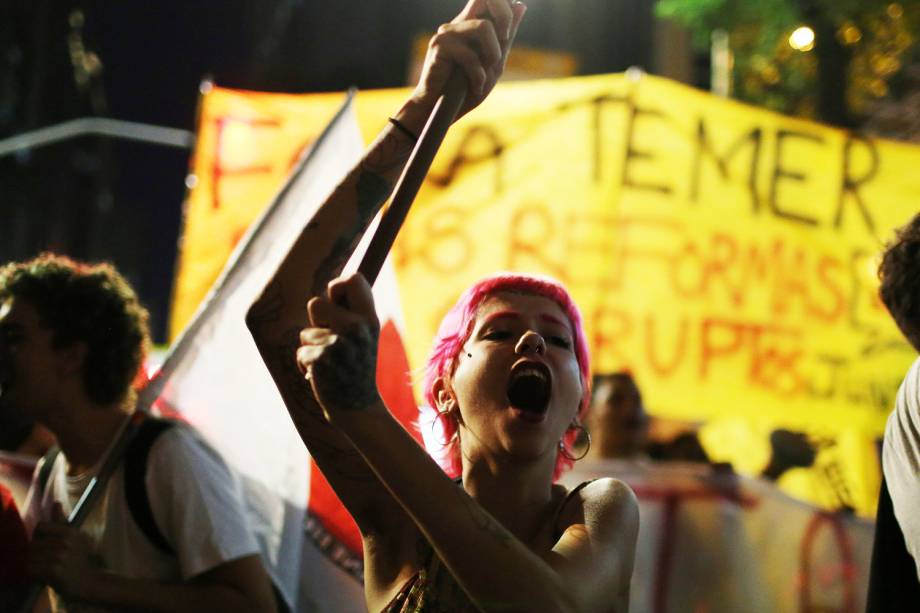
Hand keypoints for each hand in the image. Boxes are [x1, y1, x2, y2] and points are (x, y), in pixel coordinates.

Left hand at [27, 503, 100, 600]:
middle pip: (33, 543)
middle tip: (48, 561)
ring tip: (47, 568)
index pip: (40, 527)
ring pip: (30, 556)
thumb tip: (55, 503)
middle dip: (36, 553)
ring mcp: (60, 556)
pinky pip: (31, 569)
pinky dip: (35, 574)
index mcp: (70, 532)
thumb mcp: (75, 537)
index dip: (39, 536)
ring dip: (35, 564)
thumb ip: (61, 521)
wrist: (90, 582)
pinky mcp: (54, 571)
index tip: (45, 545)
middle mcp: (65, 542)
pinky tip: (46, 576)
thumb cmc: (80, 559)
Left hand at [296, 273, 381, 421]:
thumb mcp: (365, 336)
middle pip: (315, 303)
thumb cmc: (356, 366)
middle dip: (317, 322)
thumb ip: (352, 311)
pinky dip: (306, 364)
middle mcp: (357, 327)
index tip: (337, 303)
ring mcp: (338, 343)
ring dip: (312, 346)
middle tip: (333, 341)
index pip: (353, 279)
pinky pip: (300, 351)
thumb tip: (335, 283)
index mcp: (369, 318)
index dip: (338, 287)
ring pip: (305, 332)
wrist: (358, 407)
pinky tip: (323, 374)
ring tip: (330, 361)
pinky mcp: (320, 359)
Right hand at [401, 0, 527, 127]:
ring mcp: (447, 33)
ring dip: (493, 53)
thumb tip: (521, 5)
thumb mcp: (494, 63)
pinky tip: (475, 87)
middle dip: (504, 16)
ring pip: (483, 27)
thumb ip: (506, 36)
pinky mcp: (439, 46)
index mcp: (471, 24)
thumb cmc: (467, 88)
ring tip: (486, 74)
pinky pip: (470, 55)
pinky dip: (478, 75)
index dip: (505, 6)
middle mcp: (458, 23)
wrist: (441, 109)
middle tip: (505, 39)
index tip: (508, 32)